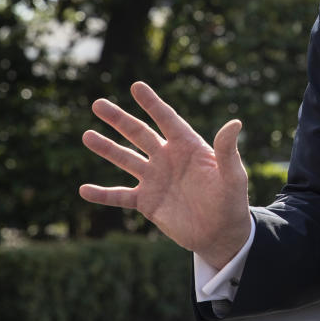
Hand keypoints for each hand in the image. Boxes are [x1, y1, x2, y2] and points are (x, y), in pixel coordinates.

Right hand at [79, 81, 250, 267]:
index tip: (137, 86)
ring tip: (87, 135)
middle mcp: (167, 158)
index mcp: (188, 146)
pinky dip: (102, 194)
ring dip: (106, 148)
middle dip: (119, 119)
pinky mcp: (147, 202)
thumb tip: (235, 123)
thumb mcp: (233, 176)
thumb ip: (227, 151)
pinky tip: (84, 189)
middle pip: (139, 134)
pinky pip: (120, 196)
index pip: (167, 119)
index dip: (152, 103)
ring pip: (125, 159)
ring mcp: (155, 179)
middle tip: (98, 104)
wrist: (221, 234)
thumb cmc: (232, 202)